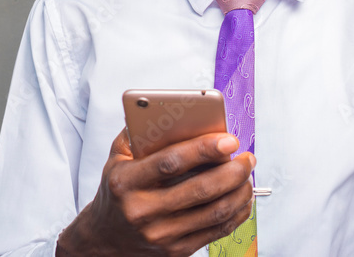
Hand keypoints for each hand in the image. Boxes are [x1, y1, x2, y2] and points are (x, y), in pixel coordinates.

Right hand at [56, 127, 254, 256]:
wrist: (106, 238)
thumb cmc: (117, 190)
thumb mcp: (117, 158)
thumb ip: (139, 132)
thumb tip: (173, 111)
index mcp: (126, 182)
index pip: (170, 162)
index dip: (204, 149)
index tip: (229, 140)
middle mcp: (142, 211)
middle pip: (200, 189)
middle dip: (232, 171)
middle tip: (247, 157)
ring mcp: (161, 234)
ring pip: (213, 212)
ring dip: (239, 191)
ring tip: (247, 174)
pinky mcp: (177, 250)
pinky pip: (216, 231)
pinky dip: (236, 213)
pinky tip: (242, 198)